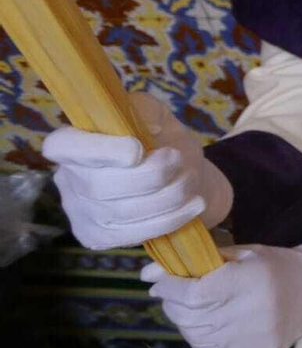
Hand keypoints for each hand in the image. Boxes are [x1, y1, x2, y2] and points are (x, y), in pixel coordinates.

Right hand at [43, 93, 232, 250]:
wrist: (181, 177)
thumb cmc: (161, 141)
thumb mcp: (156, 115)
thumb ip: (145, 110)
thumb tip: (145, 126)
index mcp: (71, 142)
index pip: (63, 147)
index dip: (98, 151)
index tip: (137, 149)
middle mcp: (67, 179)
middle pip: (99, 186)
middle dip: (150, 175)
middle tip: (179, 159)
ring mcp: (80, 213)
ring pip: (121, 212)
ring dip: (167, 196)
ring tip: (190, 179)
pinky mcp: (98, 237)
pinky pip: (134, 234)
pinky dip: (170, 219)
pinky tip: (193, 204)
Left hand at [142, 234, 301, 347]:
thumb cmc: (275, 265)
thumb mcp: (241, 254)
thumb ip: (198, 263)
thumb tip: (149, 274)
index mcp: (251, 280)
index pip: (195, 293)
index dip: (170, 288)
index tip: (160, 281)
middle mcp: (254, 312)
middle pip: (192, 316)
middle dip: (172, 303)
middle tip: (171, 292)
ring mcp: (256, 338)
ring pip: (198, 336)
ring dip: (184, 321)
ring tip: (190, 308)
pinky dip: (199, 337)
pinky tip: (205, 324)